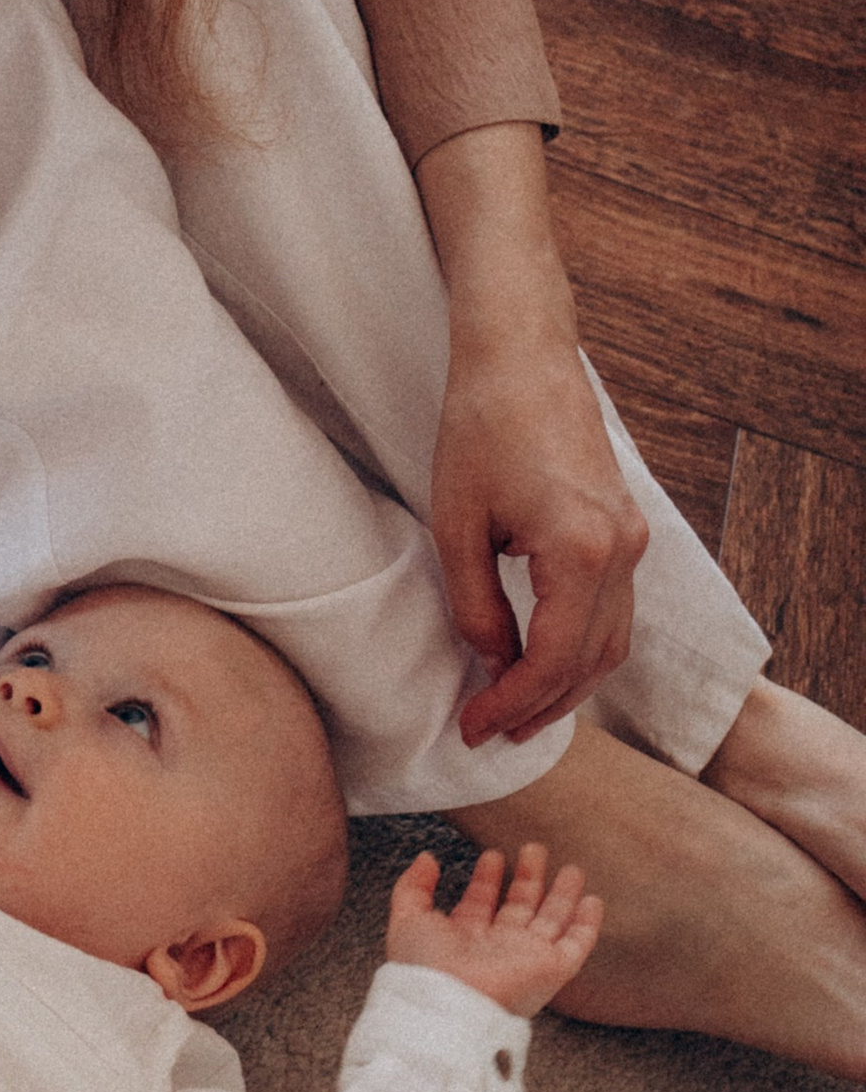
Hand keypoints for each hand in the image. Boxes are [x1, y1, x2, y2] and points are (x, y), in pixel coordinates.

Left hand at [384, 842, 600, 1014]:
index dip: (486, 878)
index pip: (480, 903)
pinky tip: (593, 901)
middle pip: (519, 907)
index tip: (492, 855)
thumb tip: (426, 858)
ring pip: (551, 921)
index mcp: (463, 939)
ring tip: (572, 867)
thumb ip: (413, 886)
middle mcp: (497, 948)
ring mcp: (527, 958)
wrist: (450, 1004)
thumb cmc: (425, 966)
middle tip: (533, 849)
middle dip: (527, 878)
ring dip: (562, 894)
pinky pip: (577, 945)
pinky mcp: (552, 969)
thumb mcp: (407, 918)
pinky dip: (587, 924)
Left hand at [432, 325, 648, 745]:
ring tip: (516, 712)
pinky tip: (545, 662)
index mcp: (583, 552)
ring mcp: (632, 539)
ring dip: (568, 685)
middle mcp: (622, 552)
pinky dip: (584, 648)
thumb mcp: (458, 526)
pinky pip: (615, 611)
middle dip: (540, 707)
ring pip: (612, 642)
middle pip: (591, 662)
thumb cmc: (481, 428)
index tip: (473, 727)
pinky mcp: (626, 527)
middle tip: (490, 733)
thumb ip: (476, 605)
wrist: (523, 358)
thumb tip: (492, 663)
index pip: (554, 660)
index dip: (512, 703)